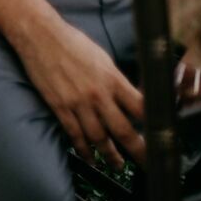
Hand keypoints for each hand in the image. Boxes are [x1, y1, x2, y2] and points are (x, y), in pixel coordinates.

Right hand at [16, 17, 144, 167]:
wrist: (40, 35)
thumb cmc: (73, 42)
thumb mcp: (103, 58)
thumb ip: (117, 81)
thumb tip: (131, 99)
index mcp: (113, 79)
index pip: (142, 109)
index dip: (154, 126)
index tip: (161, 138)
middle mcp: (98, 94)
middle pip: (124, 130)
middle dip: (138, 151)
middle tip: (147, 165)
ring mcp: (78, 102)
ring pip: (99, 138)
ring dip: (110, 155)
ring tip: (117, 165)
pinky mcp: (59, 106)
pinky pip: (74, 134)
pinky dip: (83, 149)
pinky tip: (89, 158)